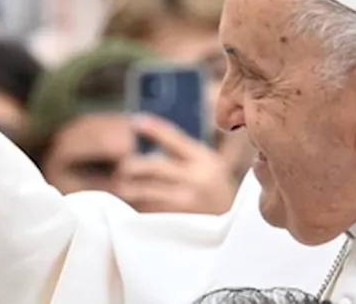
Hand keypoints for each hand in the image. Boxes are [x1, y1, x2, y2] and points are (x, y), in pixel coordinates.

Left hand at [115, 115, 236, 214]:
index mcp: (205, 160)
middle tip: (121, 167)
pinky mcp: (179, 226)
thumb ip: (182, 152)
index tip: (135, 122)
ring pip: (146, 192)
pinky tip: (130, 206)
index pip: (175, 138)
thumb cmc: (215, 194)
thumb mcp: (207, 167)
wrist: (236, 233)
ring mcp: (188, 204)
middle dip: (130, 165)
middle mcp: (198, 180)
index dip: (153, 129)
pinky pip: (149, 213)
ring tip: (119, 187)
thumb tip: (142, 128)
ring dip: (128, 189)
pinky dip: (136, 208)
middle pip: (154, 166)